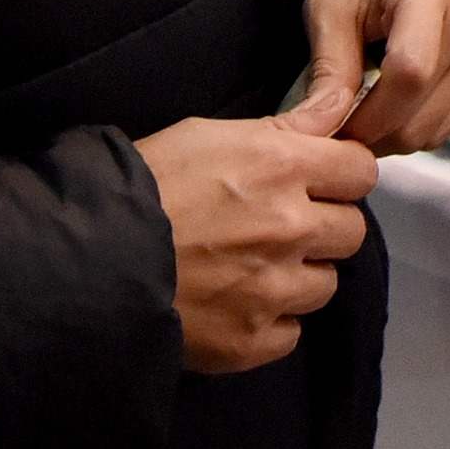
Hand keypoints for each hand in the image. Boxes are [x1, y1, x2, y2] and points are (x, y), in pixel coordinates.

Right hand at [138, 116, 380, 371]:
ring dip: (298, 277)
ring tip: (251, 268)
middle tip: (279, 227)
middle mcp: (291, 228)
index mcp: (283, 168)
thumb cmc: (142, 186)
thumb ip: (285, 127)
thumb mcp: (207, 135)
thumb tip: (338, 108)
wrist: (88, 260)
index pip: (361, 171)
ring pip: (325, 285)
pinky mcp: (254, 340)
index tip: (319, 183)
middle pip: (351, 231)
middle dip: (322, 228)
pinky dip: (270, 322)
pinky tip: (235, 305)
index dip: (341, 176)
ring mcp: (275, 289)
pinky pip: (291, 332)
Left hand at [289, 0, 449, 157]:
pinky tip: (387, 107)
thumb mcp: (329, 1)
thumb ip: (330, 65)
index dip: (369, 115)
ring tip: (358, 115)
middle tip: (335, 127)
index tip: (331, 128)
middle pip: (422, 112)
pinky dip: (412, 128)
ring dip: (391, 137)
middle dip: (373, 134)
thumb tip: (322, 131)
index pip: (410, 72)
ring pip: (435, 129)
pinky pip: (448, 123)